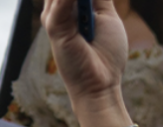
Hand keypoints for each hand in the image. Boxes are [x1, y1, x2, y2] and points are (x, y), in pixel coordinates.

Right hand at [42, 0, 130, 126]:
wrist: (100, 84)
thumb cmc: (107, 55)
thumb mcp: (108, 18)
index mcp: (71, 7)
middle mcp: (58, 9)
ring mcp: (54, 16)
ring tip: (91, 8)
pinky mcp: (54, 26)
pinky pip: (61, 3)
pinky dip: (71, 0)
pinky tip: (80, 2)